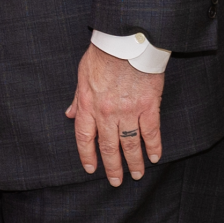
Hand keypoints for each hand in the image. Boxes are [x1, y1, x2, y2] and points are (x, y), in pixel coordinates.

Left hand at [66, 45, 163, 185]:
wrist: (127, 41)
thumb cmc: (103, 54)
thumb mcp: (82, 75)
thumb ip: (77, 98)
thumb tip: (68, 114)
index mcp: (88, 104)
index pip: (84, 137)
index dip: (87, 155)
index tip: (91, 168)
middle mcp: (106, 113)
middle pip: (108, 146)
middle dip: (112, 166)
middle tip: (116, 181)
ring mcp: (128, 111)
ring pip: (130, 144)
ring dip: (134, 162)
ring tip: (136, 175)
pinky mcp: (149, 106)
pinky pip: (151, 132)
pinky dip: (154, 146)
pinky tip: (155, 156)